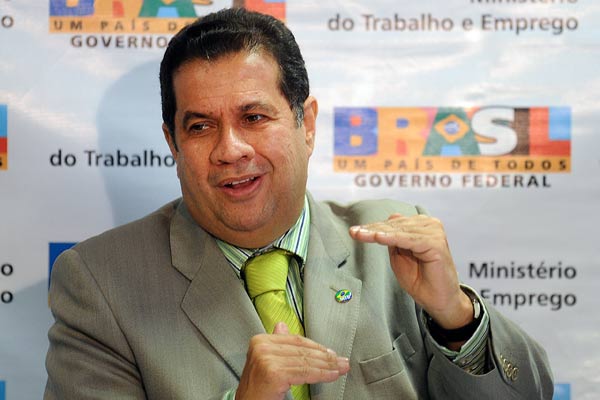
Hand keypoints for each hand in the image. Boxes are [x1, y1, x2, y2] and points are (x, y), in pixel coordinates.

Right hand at [236, 322, 349, 399]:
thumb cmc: (257, 390)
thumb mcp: (265, 362)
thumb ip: (277, 345)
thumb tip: (282, 326)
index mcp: (260, 340)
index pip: (295, 340)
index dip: (316, 346)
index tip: (331, 352)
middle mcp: (262, 346)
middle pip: (302, 350)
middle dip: (325, 357)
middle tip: (342, 361)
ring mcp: (267, 359)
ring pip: (306, 361)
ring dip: (327, 366)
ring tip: (341, 368)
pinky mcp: (274, 373)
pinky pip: (305, 373)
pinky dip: (321, 374)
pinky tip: (332, 375)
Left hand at [349, 214, 472, 329]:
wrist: (439, 301)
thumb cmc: (421, 280)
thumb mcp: (399, 257)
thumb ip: (392, 241)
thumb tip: (382, 225)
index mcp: (421, 226)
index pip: (392, 224)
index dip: (372, 227)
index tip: (353, 231)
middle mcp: (429, 225)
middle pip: (394, 225)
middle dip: (372, 229)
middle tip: (353, 232)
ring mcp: (434, 233)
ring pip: (399, 230)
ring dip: (378, 232)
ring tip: (360, 235)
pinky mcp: (436, 244)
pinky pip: (409, 239)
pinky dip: (393, 238)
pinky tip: (378, 238)